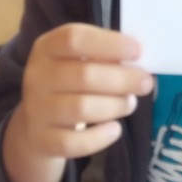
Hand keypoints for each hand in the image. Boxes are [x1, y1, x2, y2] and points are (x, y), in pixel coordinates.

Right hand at [1, 24, 152, 181]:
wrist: (36, 124)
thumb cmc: (68, 84)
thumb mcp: (76, 60)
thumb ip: (102, 56)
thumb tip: (138, 62)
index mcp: (47, 48)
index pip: (74, 39)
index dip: (109, 44)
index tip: (138, 50)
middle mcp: (37, 76)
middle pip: (83, 75)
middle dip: (122, 79)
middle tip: (145, 83)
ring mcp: (36, 110)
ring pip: (81, 108)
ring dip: (114, 106)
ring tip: (129, 104)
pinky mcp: (41, 140)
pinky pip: (73, 142)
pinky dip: (100, 137)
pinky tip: (115, 129)